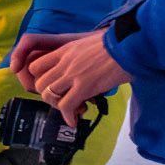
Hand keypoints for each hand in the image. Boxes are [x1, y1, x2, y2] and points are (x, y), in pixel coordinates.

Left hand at [15, 29, 130, 118]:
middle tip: (61, 99)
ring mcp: (73, 75)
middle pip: (39, 83)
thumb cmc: (117, 43)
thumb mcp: (90, 43)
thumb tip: (87, 65)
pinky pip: (66, 106)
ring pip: (49, 95)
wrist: (129, 44)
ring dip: (57, 106)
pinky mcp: (84, 86)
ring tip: (70, 109)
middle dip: (47, 95)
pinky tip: (74, 121)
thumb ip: (81, 54)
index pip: (36, 66)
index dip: (40, 79)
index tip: (52, 85)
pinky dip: (68, 116)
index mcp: (64, 50)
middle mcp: (64, 62)